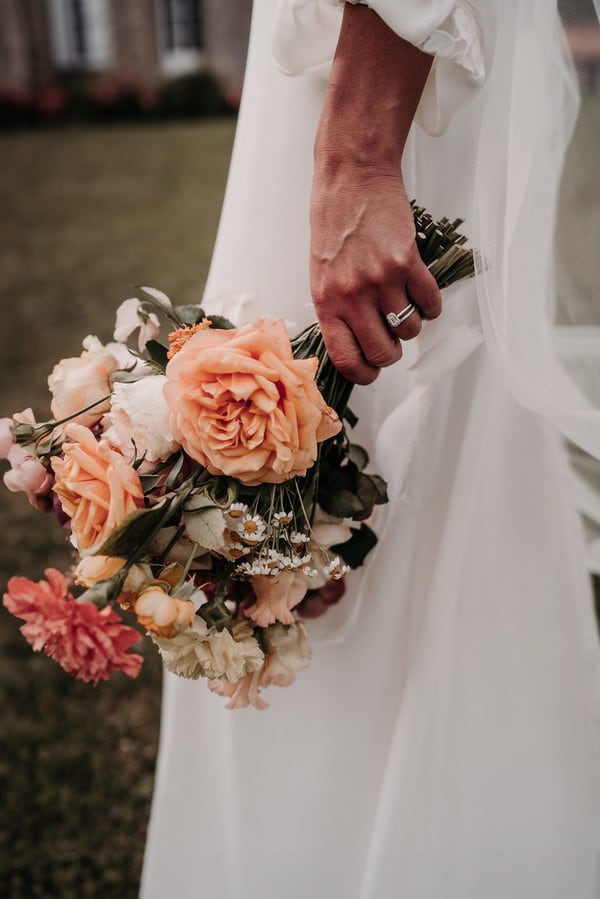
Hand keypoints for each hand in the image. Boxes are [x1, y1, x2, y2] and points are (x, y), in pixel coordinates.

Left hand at [308, 4, 440, 384]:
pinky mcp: (407, 261)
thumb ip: (337, 311)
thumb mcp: (321, 274)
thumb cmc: (333, 225)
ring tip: (402, 305)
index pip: (347, 360)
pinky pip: (430, 303)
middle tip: (391, 340)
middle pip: (384, 353)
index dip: (364, 375)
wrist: (351, 178)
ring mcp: (382, 279)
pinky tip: (420, 291)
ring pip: (410, 330)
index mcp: (327, 302)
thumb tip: (356, 345)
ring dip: (411, 325)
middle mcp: (353, 296)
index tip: (371, 373)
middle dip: (391, 354)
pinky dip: (430, 305)